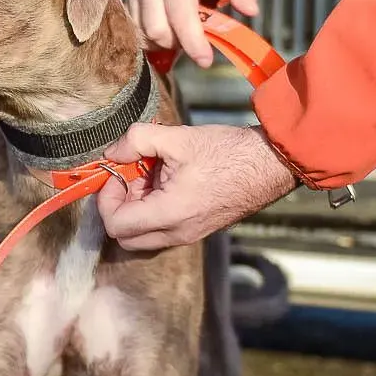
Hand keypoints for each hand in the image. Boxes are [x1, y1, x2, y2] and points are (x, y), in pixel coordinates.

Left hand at [94, 122, 296, 250]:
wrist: (270, 164)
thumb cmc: (229, 152)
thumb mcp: (177, 137)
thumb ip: (136, 141)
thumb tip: (112, 152)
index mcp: (171, 214)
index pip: (116, 226)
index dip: (106, 199)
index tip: (114, 175)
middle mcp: (178, 233)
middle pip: (125, 238)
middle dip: (117, 207)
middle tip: (127, 177)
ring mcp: (189, 235)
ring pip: (143, 236)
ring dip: (136, 209)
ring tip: (149, 176)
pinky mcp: (197, 230)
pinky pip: (162, 231)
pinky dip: (153, 211)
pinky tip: (165, 181)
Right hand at [128, 0, 259, 67]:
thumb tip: (251, 10)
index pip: (179, 13)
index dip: (191, 40)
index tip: (206, 61)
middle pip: (157, 30)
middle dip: (178, 42)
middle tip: (195, 37)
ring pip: (144, 35)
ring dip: (165, 42)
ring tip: (182, 31)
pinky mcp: (126, 5)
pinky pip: (135, 34)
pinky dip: (152, 41)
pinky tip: (168, 31)